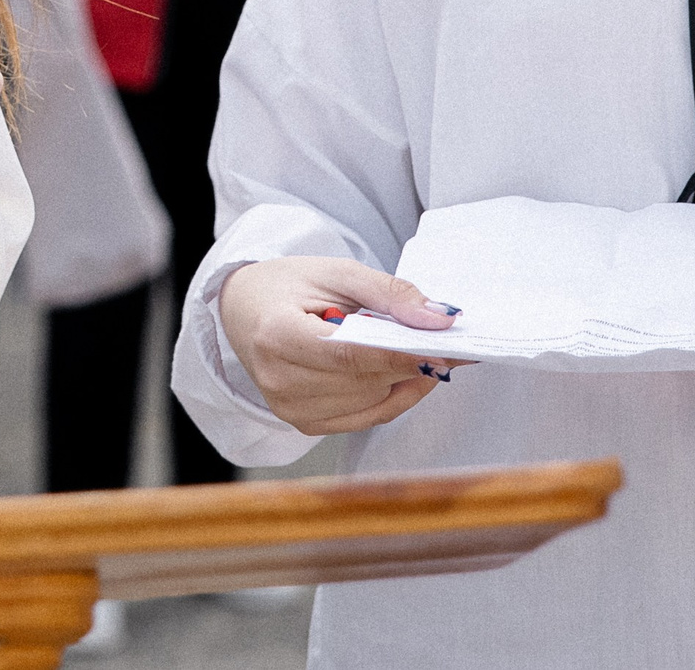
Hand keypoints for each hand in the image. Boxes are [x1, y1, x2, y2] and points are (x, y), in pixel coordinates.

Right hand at [218, 256, 463, 434]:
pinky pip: (364, 418)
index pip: (348, 355)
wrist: (245, 309)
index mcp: (277, 335)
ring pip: (370, 403)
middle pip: (363, 381)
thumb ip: (389, 293)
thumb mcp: (337, 272)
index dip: (398, 355)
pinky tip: (408, 375)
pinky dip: (393, 397)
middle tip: (450, 345)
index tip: (443, 348)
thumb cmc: (287, 286)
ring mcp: (289, 408)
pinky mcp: (303, 423)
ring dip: (404, 381)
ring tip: (426, 353)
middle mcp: (278, 380)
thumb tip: (439, 319)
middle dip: (410, 364)